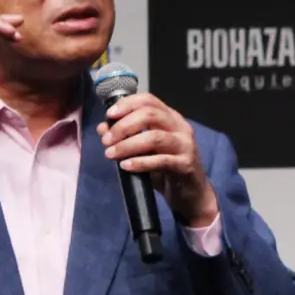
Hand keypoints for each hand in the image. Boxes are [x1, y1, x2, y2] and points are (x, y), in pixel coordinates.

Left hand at [96, 92, 218, 227]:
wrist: (191, 193)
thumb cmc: (166, 169)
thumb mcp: (144, 151)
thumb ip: (125, 137)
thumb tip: (103, 127)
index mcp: (171, 118)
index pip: (149, 100)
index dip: (127, 104)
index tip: (109, 115)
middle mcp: (180, 127)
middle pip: (150, 114)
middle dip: (124, 125)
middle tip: (106, 140)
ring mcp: (185, 145)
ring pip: (155, 137)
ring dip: (128, 145)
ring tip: (111, 154)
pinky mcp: (186, 165)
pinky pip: (161, 161)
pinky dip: (140, 162)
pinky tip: (126, 166)